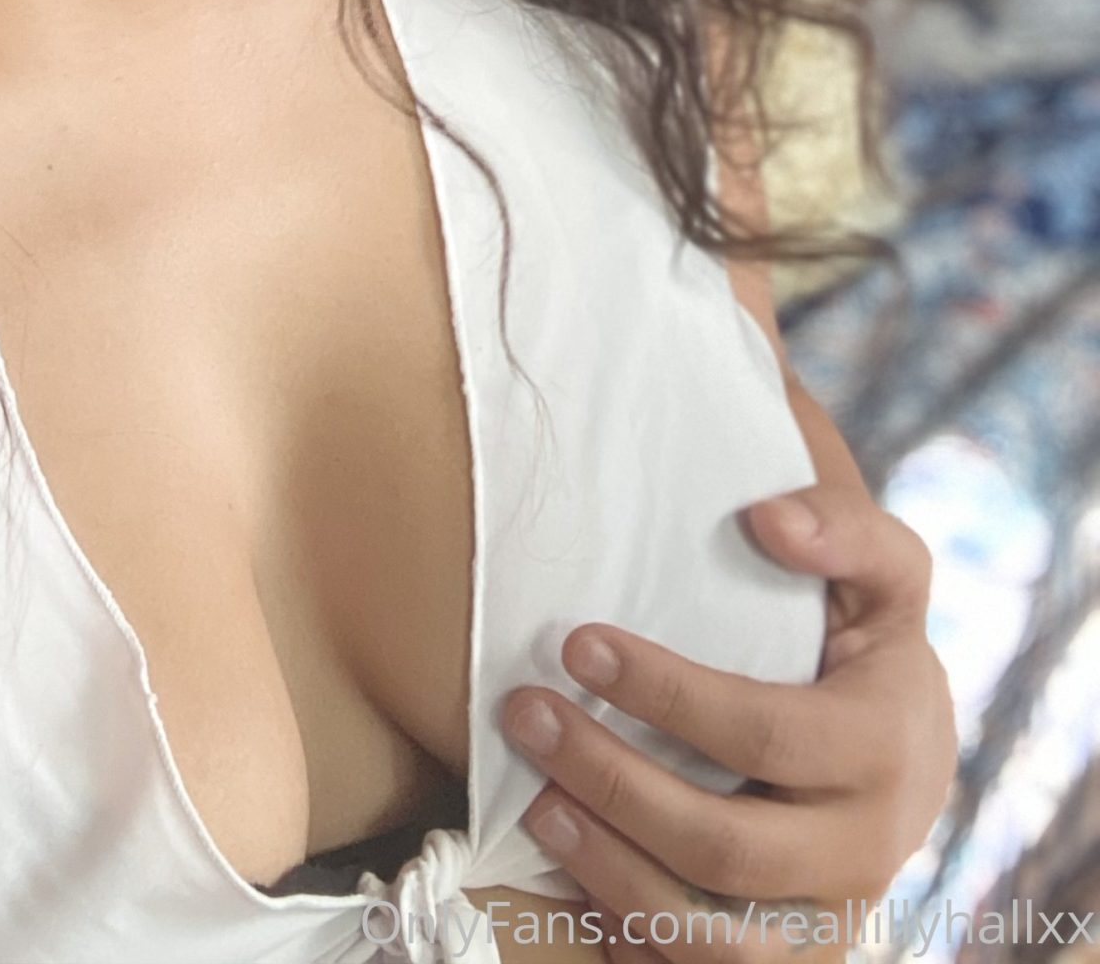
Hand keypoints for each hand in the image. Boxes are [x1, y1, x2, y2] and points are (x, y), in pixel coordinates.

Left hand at [498, 473, 957, 954]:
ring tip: (535, 804)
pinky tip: (572, 880)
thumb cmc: (869, 648)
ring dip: (609, 871)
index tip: (577, 643)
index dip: (665, 692)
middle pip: (724, 845)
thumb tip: (767, 516)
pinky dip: (634, 938)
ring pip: (713, 937)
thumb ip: (844, 532)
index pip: (762, 734)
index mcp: (886, 749)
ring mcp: (828, 922)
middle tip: (525, 715)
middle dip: (611, 781)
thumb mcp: (886, 577)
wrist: (912, 762)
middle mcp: (864, 852)